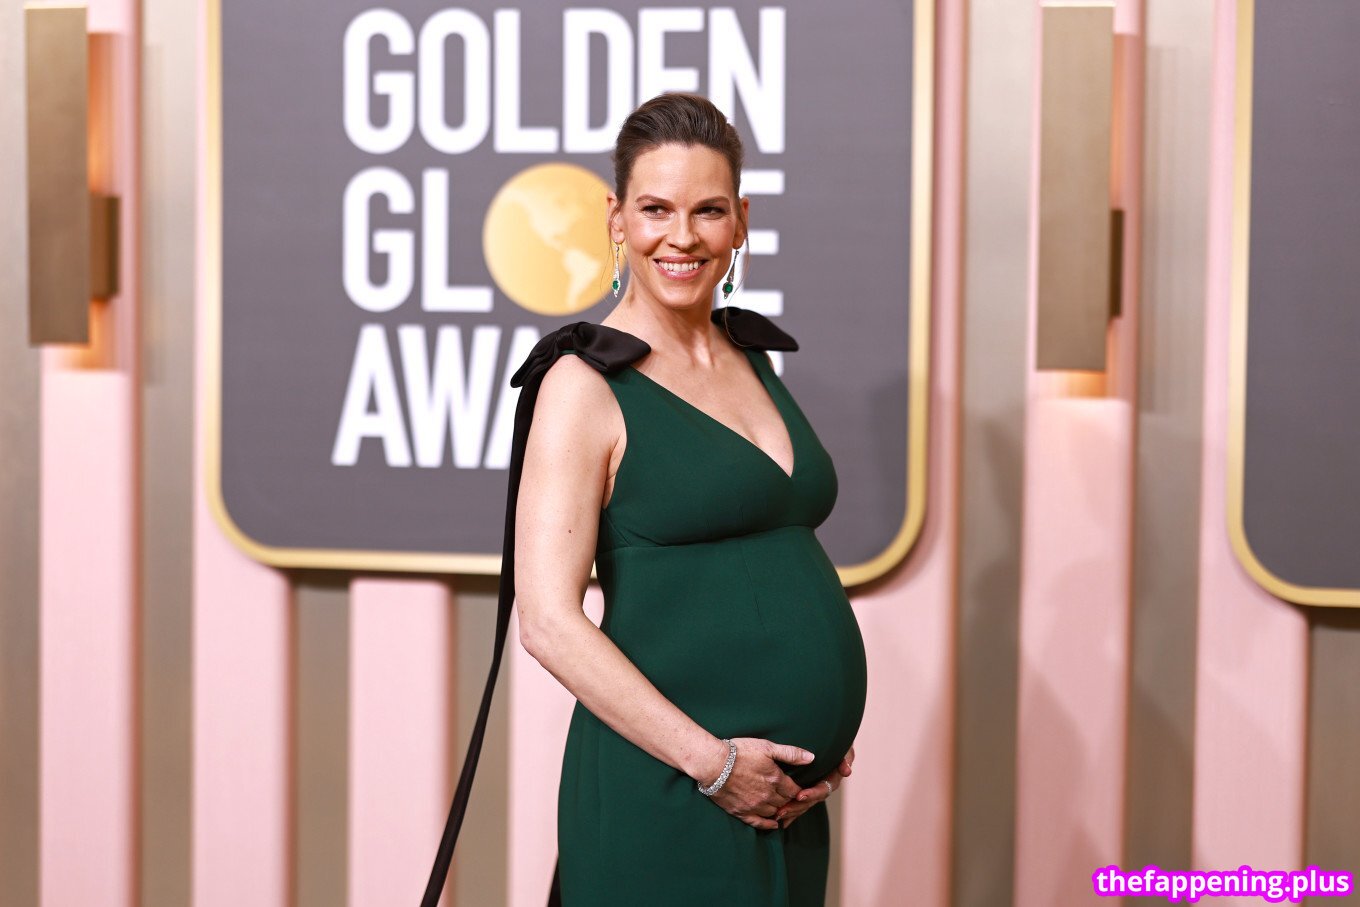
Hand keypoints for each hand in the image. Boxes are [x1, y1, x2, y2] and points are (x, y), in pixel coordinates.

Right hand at [695, 737, 813, 830]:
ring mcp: (754, 806)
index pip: (794, 790)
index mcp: (776, 780)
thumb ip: (790, 753)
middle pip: (785, 803)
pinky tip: (772, 824)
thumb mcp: (767, 747)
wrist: (713, 764)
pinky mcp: (741, 812)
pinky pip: (758, 823)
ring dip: (779, 811)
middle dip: (789, 800)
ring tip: (781, 808)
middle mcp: (768, 796)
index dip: (798, 790)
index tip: (799, 789)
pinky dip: (767, 824)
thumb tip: (811, 758)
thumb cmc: (740, 752)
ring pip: (774, 813)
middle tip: (791, 799)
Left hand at [774, 744, 854, 828]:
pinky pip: (798, 802)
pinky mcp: (804, 789)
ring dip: (791, 810)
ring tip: (777, 815)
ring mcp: (813, 789)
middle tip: (782, 811)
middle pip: (810, 800)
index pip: (822, 790)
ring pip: (803, 804)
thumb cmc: (835, 742)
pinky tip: (779, 819)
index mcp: (832, 779)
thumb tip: (847, 771)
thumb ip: (845, 757)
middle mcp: (822, 786)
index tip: (800, 795)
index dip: (812, 794)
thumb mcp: (842, 748)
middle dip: (797, 806)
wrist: (826, 738)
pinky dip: (790, 811)